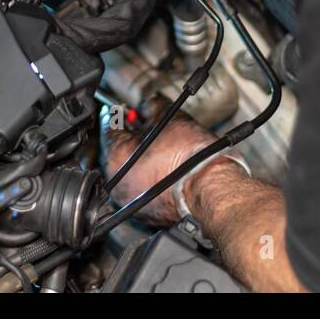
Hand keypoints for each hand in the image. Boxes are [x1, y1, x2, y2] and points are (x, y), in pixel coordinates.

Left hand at [102, 96, 219, 226]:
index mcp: (117, 156)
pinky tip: (161, 167)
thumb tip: (147, 105)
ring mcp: (130, 200)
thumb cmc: (190, 157)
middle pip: (117, 151)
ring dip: (137, 159)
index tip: (125, 111)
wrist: (209, 188)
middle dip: (129, 137)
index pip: (109, 127)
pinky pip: (139, 188)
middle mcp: (117, 182)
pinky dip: (146, 177)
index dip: (120, 114)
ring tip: (156, 147)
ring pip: (127, 172)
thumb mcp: (169, 117)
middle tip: (144, 126)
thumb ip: (151, 106)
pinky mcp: (145, 213)